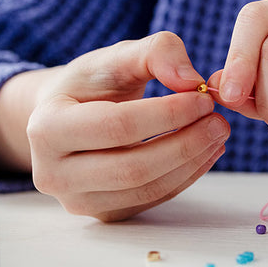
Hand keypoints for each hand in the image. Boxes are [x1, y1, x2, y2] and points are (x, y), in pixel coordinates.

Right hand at [19, 32, 229, 220]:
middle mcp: (53, 173)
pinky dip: (186, 176)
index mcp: (47, 128)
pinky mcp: (103, 213)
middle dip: (186, 144)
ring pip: (146, 189)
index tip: (204, 99)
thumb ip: (157, 53)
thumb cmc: (93, 85)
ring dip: (192, 162)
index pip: (118, 126)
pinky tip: (205, 153)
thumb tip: (192, 82)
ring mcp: (77, 200)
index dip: (168, 114)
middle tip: (220, 122)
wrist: (67, 118)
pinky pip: (152, 199)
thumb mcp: (118, 56)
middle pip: (134, 167)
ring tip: (218, 135)